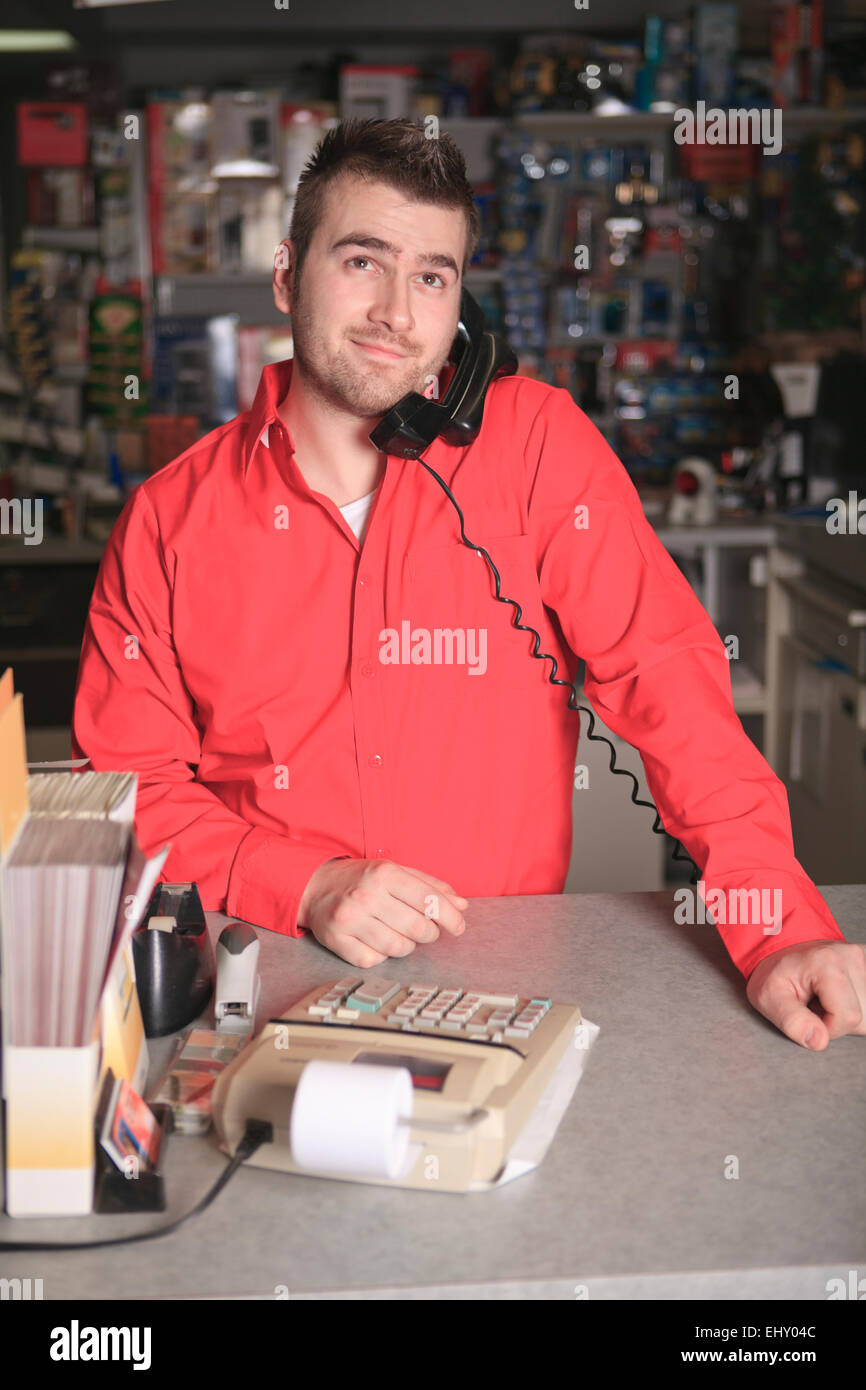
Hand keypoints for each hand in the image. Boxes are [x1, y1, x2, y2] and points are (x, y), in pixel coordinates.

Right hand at [298, 857, 467, 966]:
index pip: (430, 900)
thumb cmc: (361, 879)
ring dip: (407, 945)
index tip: (458, 927)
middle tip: (426, 930)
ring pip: (399, 948)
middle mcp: (366, 895)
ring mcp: (350, 920)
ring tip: (400, 934)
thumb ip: (429, 886)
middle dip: (430, 934)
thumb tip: (461, 905)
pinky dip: (382, 955)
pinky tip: (376, 940)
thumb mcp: (395, 871)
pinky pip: (375, 960)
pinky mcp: (337, 941)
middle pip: (418, 928)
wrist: (314, 886)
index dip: (451, 918)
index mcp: (384, 873)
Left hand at [746, 940, 865, 1048]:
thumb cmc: (776, 974)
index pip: (847, 1017)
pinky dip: (855, 1004)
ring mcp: (864, 959)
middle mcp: (852, 956)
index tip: (810, 1015)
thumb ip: (792, 1021)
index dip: (828, 1028)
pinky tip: (839, 996)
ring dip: (847, 1014)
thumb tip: (818, 1041)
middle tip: (816, 1005)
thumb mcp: (769, 998)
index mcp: (827, 962)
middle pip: (862, 1016)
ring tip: (826, 999)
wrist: (782, 950)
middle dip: (838, 1021)